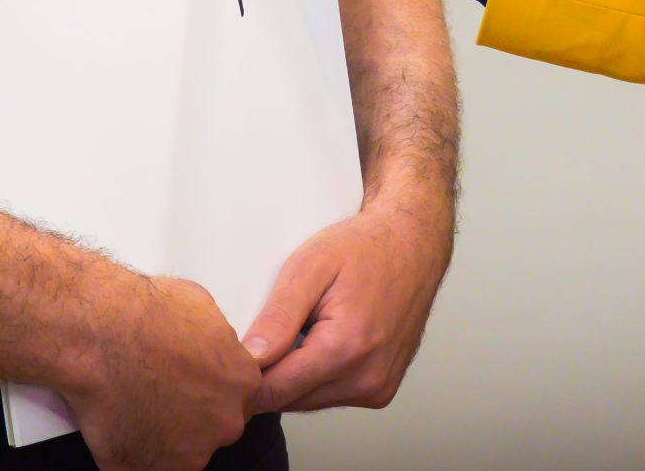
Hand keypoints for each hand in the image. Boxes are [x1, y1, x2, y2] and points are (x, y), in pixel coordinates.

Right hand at [65, 274, 261, 470]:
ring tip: (135, 405)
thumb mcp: (204, 309)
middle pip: (215, 426)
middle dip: (192, 414)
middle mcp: (224, 423)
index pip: (240, 397)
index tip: (192, 384)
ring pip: (182, 451)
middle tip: (160, 392)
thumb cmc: (146, 315)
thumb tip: (215, 349)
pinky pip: (144, 464)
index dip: (212, 390)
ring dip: (164, 435)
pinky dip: (133, 450)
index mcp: (243, 384)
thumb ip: (220, 344)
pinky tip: (117, 423)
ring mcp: (188, 453)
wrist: (98, 337)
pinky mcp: (147, 469)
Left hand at [242, 198, 451, 412]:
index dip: (246, 376)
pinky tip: (323, 341)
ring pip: (309, 401)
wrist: (413, 243)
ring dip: (295, 376)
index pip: (274, 390)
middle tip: (270, 331)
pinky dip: (319, 376)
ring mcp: (378, 387)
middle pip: (290, 400)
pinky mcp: (382, 389)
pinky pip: (332, 395)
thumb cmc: (366, 247)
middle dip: (271, 373)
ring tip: (302, 331)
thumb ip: (279, 315)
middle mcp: (367, 377)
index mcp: (346, 348)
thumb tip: (251, 357)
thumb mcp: (311, 266)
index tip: (231, 356)